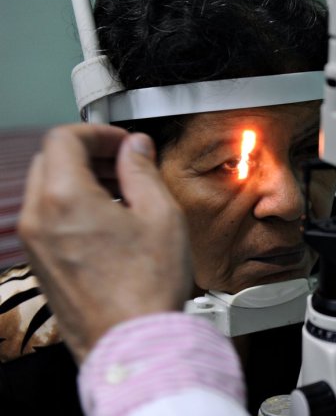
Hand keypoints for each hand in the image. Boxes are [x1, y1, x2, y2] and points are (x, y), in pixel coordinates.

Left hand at [19, 125, 192, 362]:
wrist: (132, 343)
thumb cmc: (147, 286)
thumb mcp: (160, 215)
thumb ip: (142, 171)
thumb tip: (135, 147)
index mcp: (65, 199)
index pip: (64, 139)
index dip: (98, 132)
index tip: (123, 142)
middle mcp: (39, 220)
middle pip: (51, 161)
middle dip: (88, 153)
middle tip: (124, 162)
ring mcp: (35, 245)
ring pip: (47, 190)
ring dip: (80, 179)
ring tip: (122, 191)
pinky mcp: (41, 265)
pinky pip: (48, 218)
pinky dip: (73, 206)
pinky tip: (110, 220)